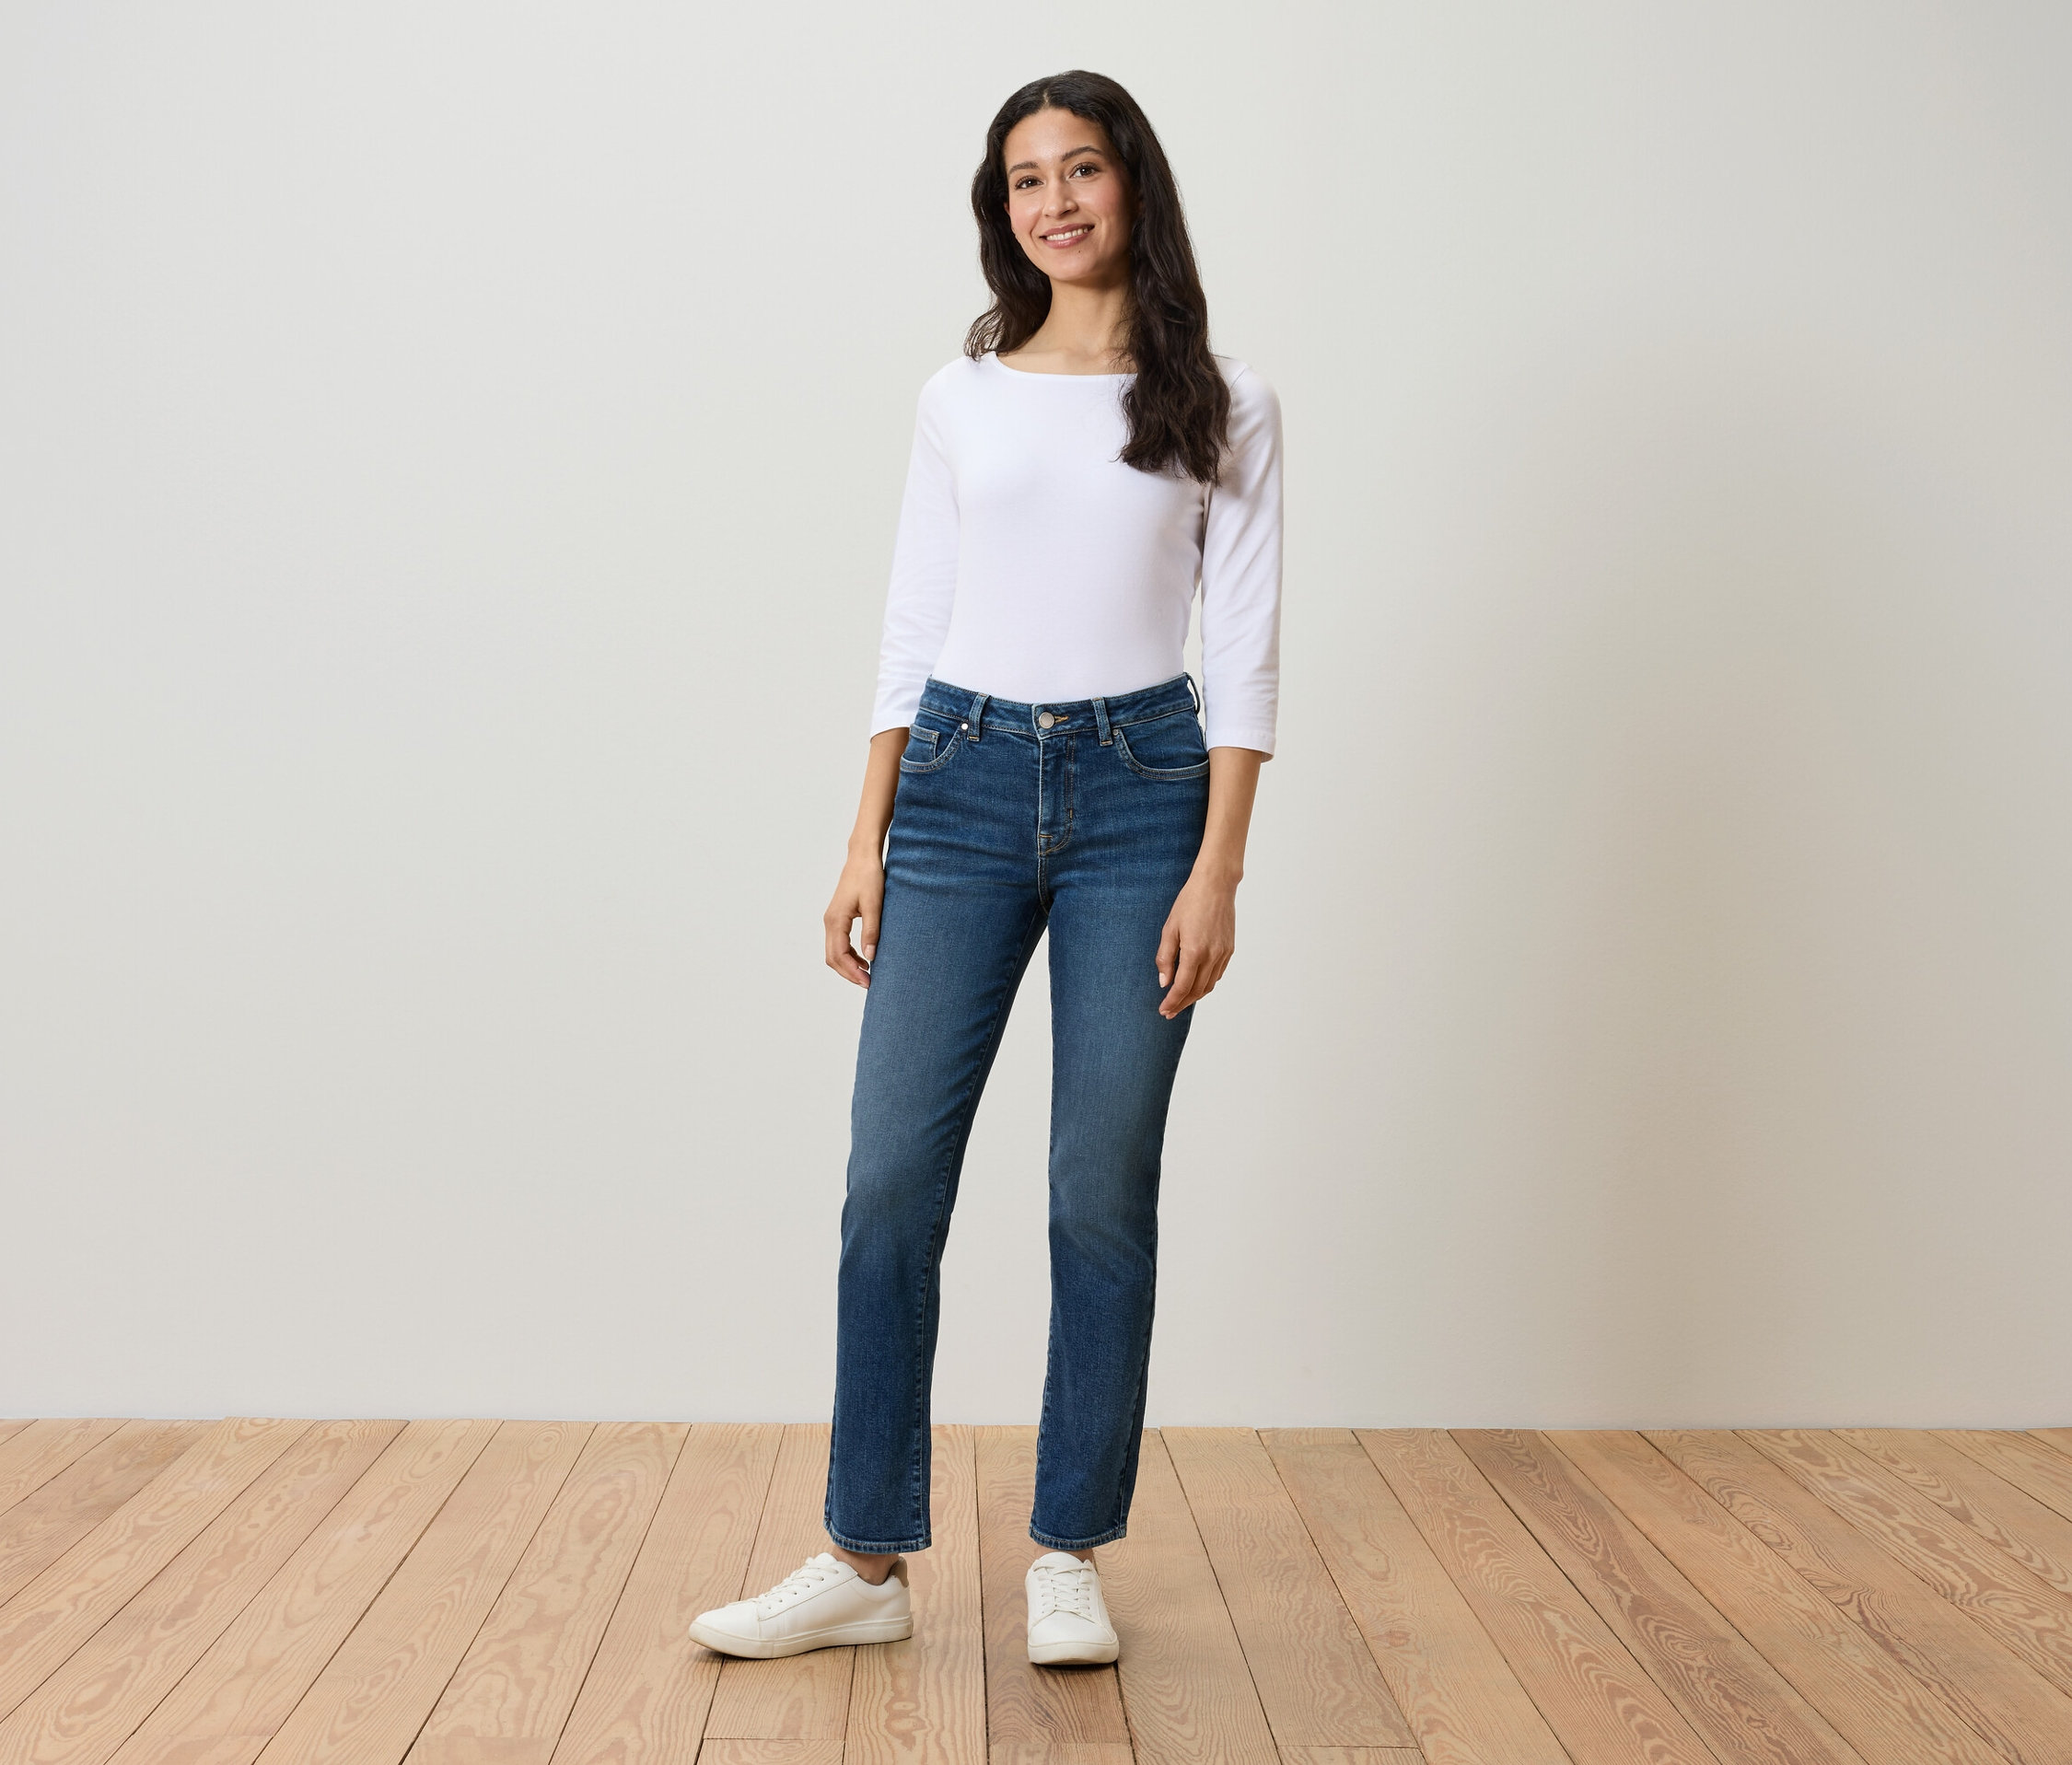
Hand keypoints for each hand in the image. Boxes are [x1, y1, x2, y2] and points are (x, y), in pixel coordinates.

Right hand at [824, 850, 884, 987]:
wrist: (862, 857)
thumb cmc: (869, 877)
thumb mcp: (874, 905)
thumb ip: (871, 931)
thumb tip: (870, 958)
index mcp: (836, 920)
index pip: (839, 955)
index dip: (852, 972)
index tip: (868, 982)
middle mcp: (829, 922)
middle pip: (832, 958)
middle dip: (849, 973)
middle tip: (868, 984)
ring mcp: (831, 920)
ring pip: (834, 952)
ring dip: (848, 966)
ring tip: (867, 975)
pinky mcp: (837, 918)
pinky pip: (838, 943)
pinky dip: (848, 955)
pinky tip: (863, 959)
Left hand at [1155, 868, 1236, 1017]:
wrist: (1216, 886)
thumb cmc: (1189, 902)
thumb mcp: (1169, 928)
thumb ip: (1165, 957)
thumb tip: (1164, 983)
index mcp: (1195, 952)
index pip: (1182, 987)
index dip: (1172, 1002)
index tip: (1163, 1010)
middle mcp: (1212, 956)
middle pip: (1196, 991)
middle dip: (1181, 1004)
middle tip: (1169, 1011)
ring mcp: (1223, 954)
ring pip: (1209, 985)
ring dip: (1194, 997)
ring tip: (1181, 1002)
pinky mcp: (1229, 949)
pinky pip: (1218, 974)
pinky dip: (1206, 984)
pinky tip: (1196, 985)